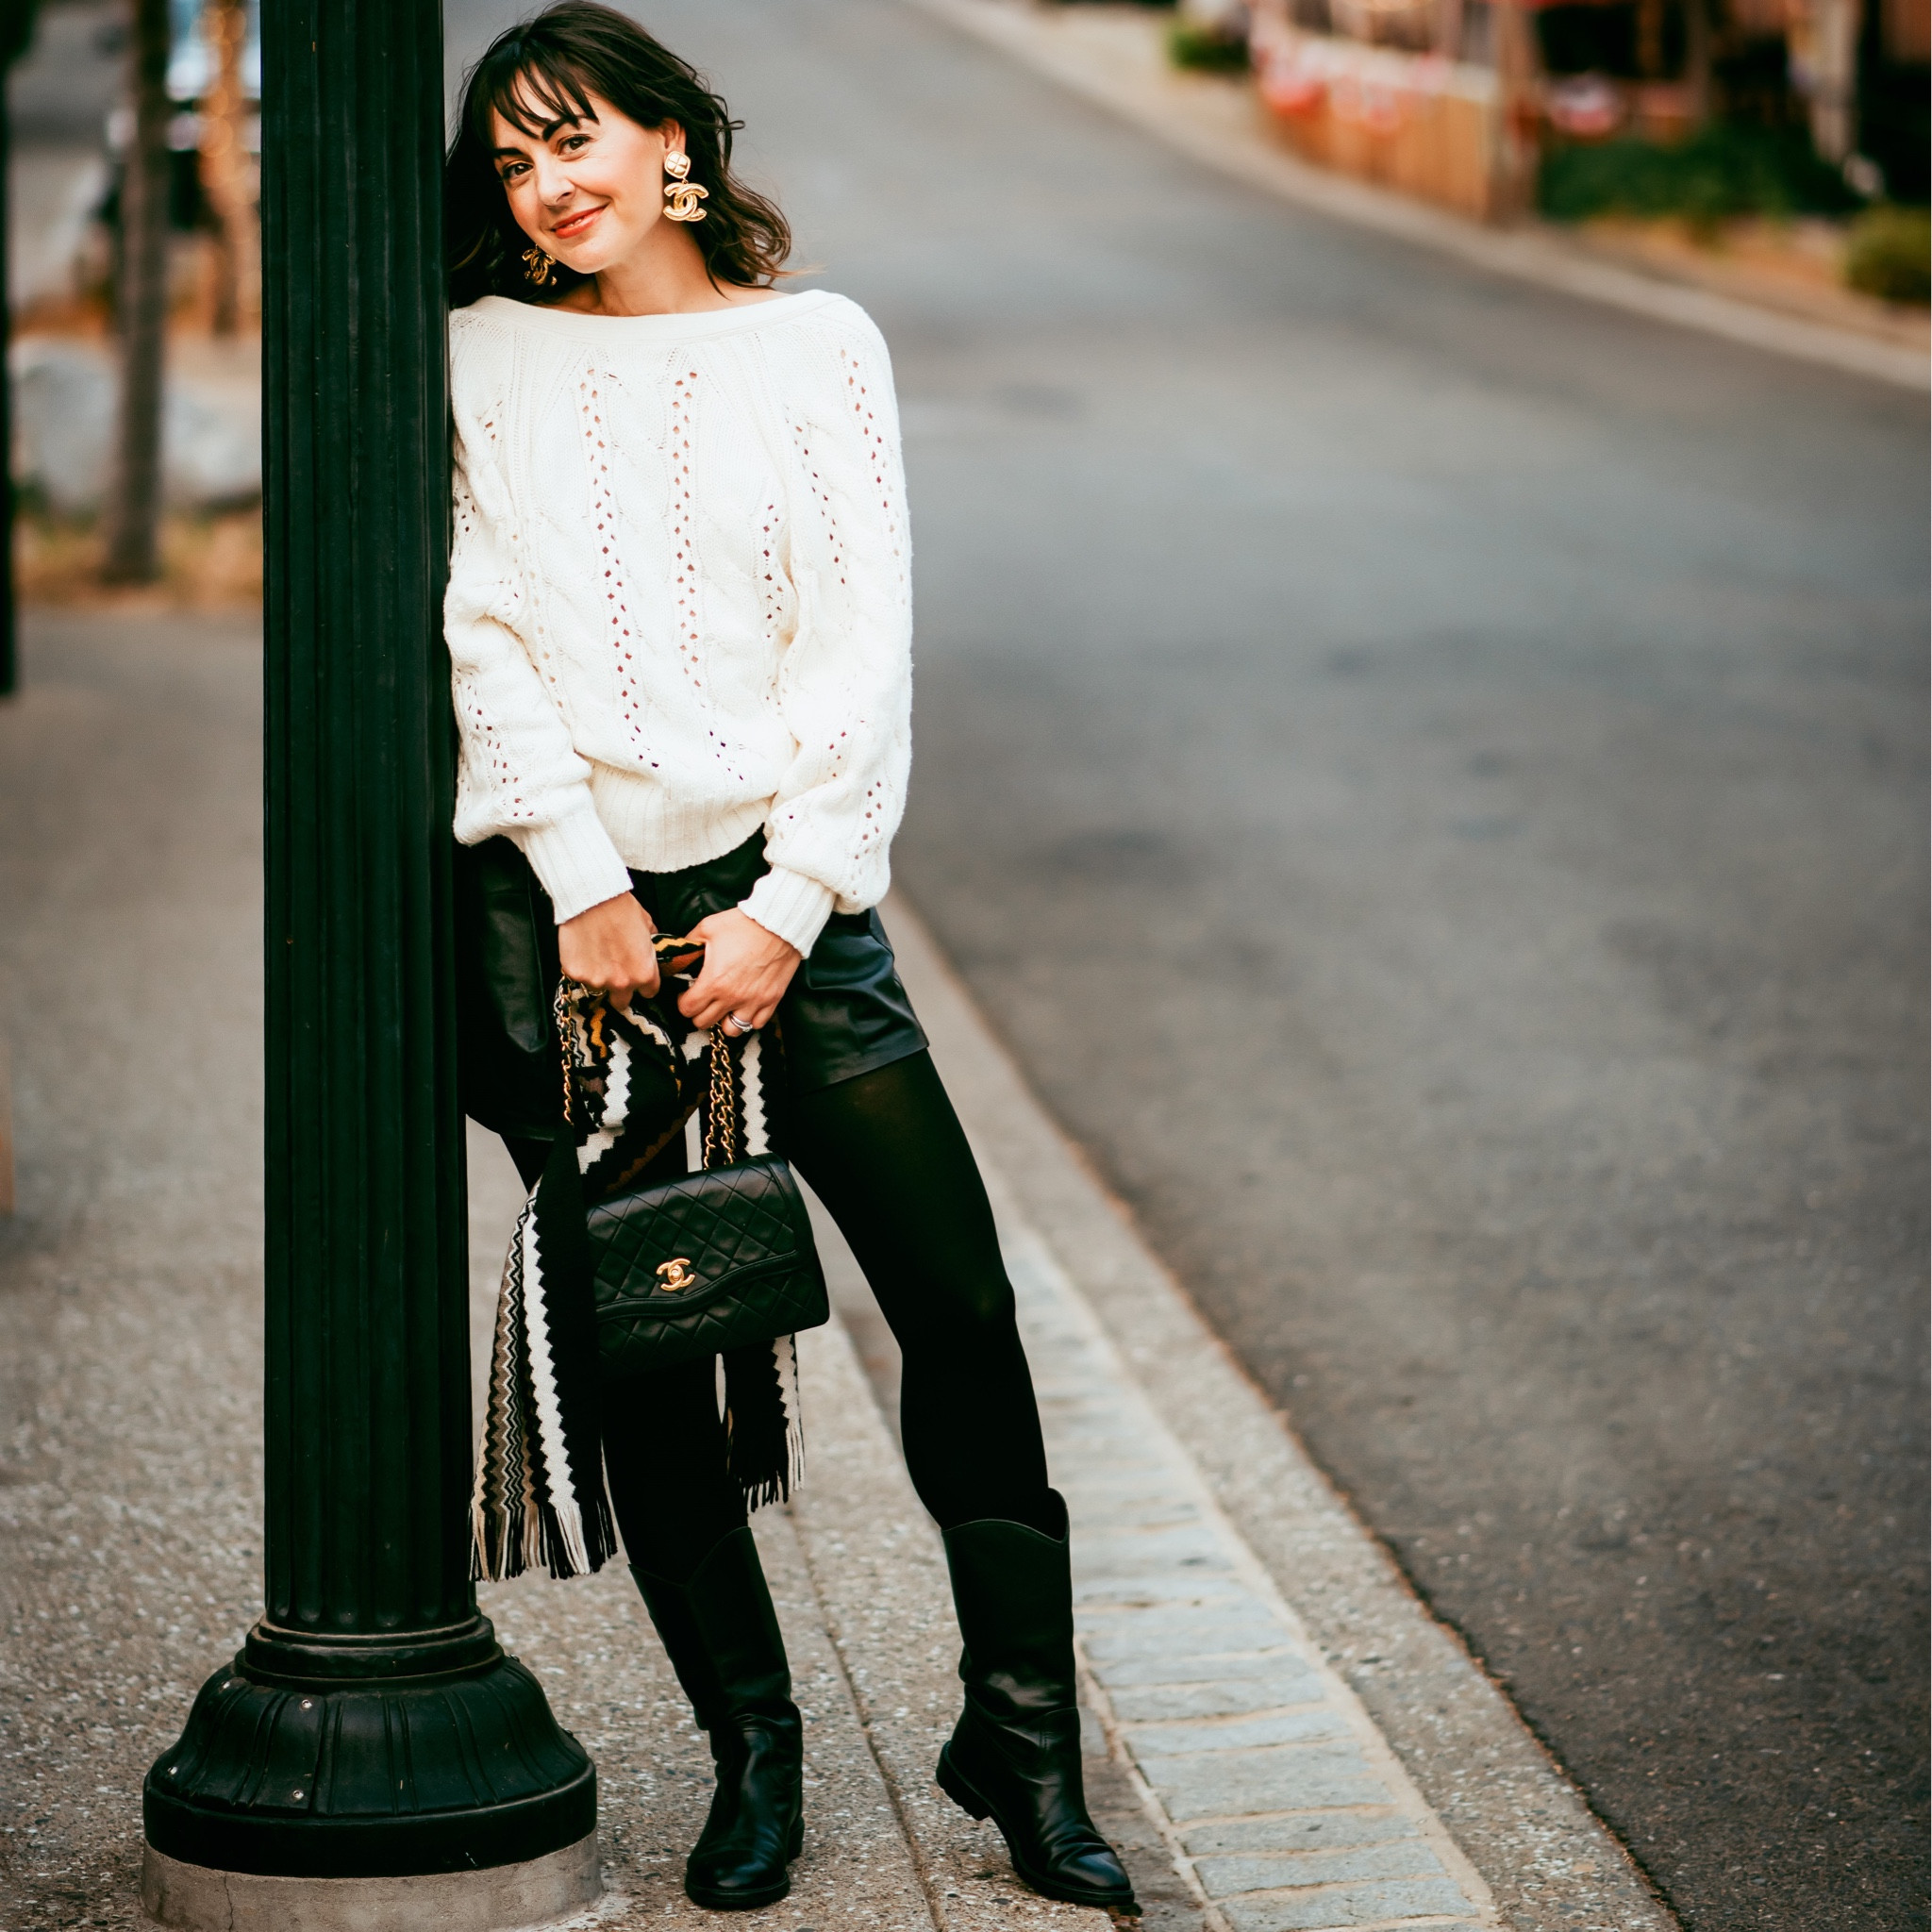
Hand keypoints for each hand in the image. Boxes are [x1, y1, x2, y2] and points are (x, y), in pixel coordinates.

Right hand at [557, 892, 658, 1009]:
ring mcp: (597, 980)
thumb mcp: (647, 925)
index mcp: (645, 973)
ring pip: (598, 988)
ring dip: (598, 976)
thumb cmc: (621, 908)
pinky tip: (582, 949)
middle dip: (620, 991)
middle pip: (622, 1002)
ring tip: (595, 953)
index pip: (649, 992)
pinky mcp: (576, 974)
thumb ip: (649, 945)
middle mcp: (622, 982)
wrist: (592, 898)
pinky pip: (579, 977)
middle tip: (614, 971)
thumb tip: (649, 947)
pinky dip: (580, 967)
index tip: (637, 977)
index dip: (644, 984)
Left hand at [678, 908, 800, 1033]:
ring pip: (731, 1030)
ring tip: (725, 1007)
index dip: (683, 1002)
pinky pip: (756, 1024)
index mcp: (713, 981)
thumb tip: (682, 952)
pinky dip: (749, 1018)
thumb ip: (690, 942)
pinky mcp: (771, 1000)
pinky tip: (746, 1006)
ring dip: (724, 1020)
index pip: (688, 1009)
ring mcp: (753, 1001)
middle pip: (704, 1022)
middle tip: (703, 1000)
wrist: (779, 924)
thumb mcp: (708, 927)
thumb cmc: (744, 925)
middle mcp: (732, 997)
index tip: (687, 994)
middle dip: (699, 1012)